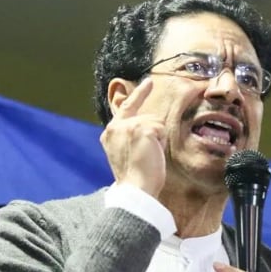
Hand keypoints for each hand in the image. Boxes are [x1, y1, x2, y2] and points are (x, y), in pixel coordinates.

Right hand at [100, 77, 165, 196]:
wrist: (135, 190)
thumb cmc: (134, 177)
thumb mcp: (125, 152)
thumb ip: (130, 136)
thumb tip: (150, 128)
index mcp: (110, 133)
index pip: (127, 108)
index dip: (139, 94)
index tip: (148, 81)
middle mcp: (116, 126)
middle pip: (147, 118)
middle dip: (154, 134)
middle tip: (146, 156)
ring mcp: (128, 126)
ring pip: (156, 123)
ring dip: (157, 140)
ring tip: (147, 157)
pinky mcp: (142, 128)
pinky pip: (161, 129)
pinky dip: (160, 143)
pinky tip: (151, 154)